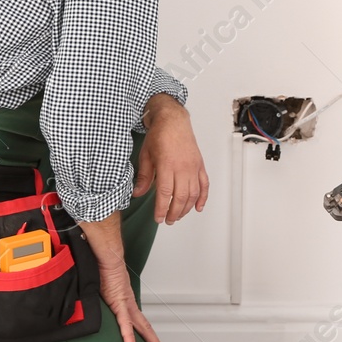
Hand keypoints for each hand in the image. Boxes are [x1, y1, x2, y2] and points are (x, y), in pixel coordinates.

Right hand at [80, 212, 166, 341]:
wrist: (105, 254)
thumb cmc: (101, 265)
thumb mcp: (97, 285)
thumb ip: (95, 293)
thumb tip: (86, 296)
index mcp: (124, 299)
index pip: (136, 319)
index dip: (143, 331)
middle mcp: (127, 303)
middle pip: (143, 326)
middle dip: (153, 341)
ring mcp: (125, 303)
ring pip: (140, 327)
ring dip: (150, 341)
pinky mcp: (118, 303)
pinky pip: (124, 324)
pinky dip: (128, 337)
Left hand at [135, 96, 208, 223]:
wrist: (173, 120)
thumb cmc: (159, 135)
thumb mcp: (146, 155)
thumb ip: (144, 176)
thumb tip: (137, 193)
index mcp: (167, 165)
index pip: (165, 193)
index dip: (162, 209)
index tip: (158, 218)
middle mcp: (182, 167)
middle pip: (181, 197)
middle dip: (174, 212)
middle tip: (168, 220)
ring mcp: (193, 167)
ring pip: (193, 194)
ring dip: (186, 208)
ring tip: (178, 216)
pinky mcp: (200, 165)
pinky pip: (204, 185)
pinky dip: (202, 198)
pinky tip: (198, 207)